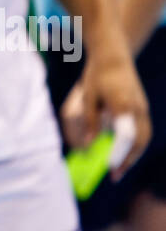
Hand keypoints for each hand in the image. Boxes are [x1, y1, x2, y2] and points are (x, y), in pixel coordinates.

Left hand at [62, 58, 150, 177]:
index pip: (125, 135)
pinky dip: (135, 145)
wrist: (113, 56)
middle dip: (128, 160)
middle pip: (139, 140)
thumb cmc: (97, 75)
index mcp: (123, 103)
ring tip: (119, 168)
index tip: (110, 167)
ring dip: (133, 154)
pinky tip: (123, 152)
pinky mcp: (142, 107)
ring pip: (143, 137)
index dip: (119, 153)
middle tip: (114, 175)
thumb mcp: (88, 96)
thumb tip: (88, 145)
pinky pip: (143, 131)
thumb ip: (90, 121)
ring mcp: (142, 107)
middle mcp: (137, 107)